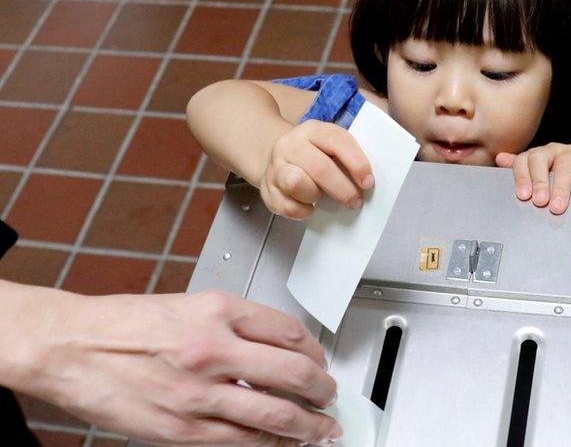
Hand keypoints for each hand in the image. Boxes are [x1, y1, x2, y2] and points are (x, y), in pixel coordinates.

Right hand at [22, 288, 340, 445]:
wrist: (70, 348)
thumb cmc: (123, 325)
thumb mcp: (190, 305)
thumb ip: (236, 324)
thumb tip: (278, 347)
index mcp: (217, 310)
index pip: (289, 331)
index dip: (316, 350)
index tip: (320, 359)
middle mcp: (213, 348)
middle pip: (294, 372)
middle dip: (323, 389)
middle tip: (330, 394)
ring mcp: (199, 392)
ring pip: (276, 414)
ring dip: (309, 424)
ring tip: (321, 427)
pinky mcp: (183, 429)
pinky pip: (243, 441)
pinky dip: (271, 444)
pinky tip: (283, 442)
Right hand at [261, 120, 373, 219]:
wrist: (276, 158)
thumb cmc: (313, 155)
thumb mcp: (329, 146)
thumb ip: (347, 157)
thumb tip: (367, 181)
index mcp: (312, 130)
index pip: (337, 140)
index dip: (356, 162)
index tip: (368, 182)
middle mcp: (290, 145)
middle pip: (319, 167)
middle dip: (342, 189)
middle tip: (355, 201)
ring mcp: (276, 166)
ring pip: (296, 183)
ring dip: (315, 195)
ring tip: (321, 198)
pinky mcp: (267, 189)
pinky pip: (287, 206)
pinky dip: (303, 211)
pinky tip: (309, 208)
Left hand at [495, 112, 570, 214]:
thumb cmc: (554, 184)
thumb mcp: (535, 179)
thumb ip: (520, 170)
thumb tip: (499, 158)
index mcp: (534, 157)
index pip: (522, 162)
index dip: (522, 178)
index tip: (524, 196)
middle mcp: (550, 151)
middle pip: (540, 160)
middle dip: (539, 182)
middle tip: (540, 202)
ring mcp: (570, 153)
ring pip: (564, 164)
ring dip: (561, 185)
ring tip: (558, 204)